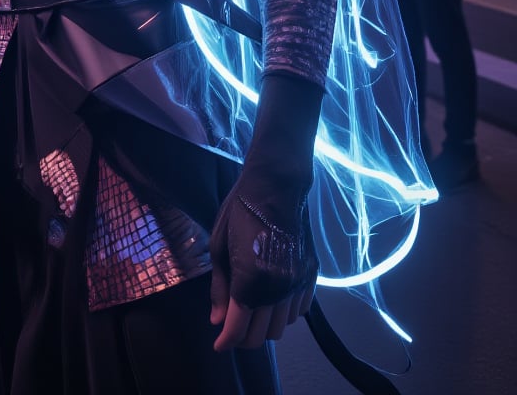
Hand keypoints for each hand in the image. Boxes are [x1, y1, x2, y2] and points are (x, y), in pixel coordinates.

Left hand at [209, 186, 316, 350]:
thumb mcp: (219, 245)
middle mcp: (278, 288)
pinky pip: (299, 311)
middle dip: (242, 336)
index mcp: (250, 280)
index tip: (218, 343)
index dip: (225, 342)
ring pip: (281, 327)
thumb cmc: (241, 209)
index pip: (237, 330)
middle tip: (231, 324)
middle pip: (260, 335)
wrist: (277, 184)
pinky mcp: (311, 275)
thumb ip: (220, 288)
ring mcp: (298, 283)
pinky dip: (284, 313)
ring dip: (263, 325)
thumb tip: (217, 320)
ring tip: (250, 309)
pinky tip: (272, 297)